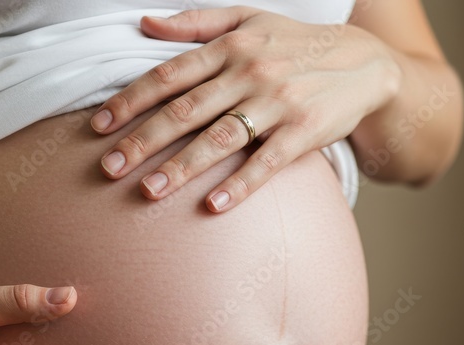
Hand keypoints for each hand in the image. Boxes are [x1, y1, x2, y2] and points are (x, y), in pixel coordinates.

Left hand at [91, 6, 401, 211]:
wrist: (365, 63)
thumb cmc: (294, 44)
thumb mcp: (248, 20)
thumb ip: (195, 23)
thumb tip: (144, 22)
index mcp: (230, 47)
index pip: (169, 75)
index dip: (130, 100)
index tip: (98, 126)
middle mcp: (250, 73)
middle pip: (186, 110)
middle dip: (143, 140)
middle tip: (110, 167)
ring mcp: (278, 103)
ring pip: (220, 138)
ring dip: (181, 167)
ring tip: (148, 192)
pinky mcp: (304, 132)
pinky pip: (267, 162)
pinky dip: (240, 185)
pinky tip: (213, 206)